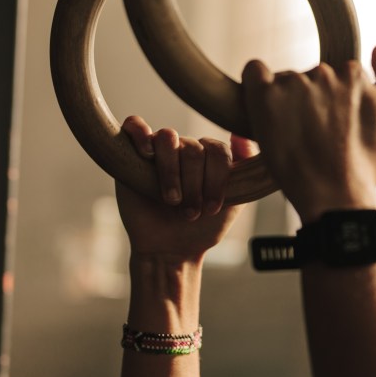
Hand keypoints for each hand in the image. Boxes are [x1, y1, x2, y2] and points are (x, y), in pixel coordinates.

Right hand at [115, 115, 256, 259]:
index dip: (217, 178)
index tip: (213, 208)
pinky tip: (147, 154)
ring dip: (171, 173)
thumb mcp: (235, 201)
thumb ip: (245, 168)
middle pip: (193, 149)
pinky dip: (140, 134)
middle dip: (194, 185)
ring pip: (167, 138)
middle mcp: (185, 149)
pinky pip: (134, 125)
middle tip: (191, 213)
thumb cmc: (202, 228)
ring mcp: (158, 150)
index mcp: (210, 156)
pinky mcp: (130, 154)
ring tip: (172, 201)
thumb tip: (242, 135)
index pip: (218, 150)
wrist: (170, 251)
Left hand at [242, 46, 375, 221]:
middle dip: (313, 100)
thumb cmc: (366, 166)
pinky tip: (265, 108)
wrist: (335, 196)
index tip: (334, 127)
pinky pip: (255, 72)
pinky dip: (257, 84)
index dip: (337, 102)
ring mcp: (295, 83)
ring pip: (287, 81)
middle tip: (314, 135)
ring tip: (294, 135)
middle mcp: (325, 73)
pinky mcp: (266, 95)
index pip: (341, 76)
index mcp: (355, 76)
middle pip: (313, 77)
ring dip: (288, 101)